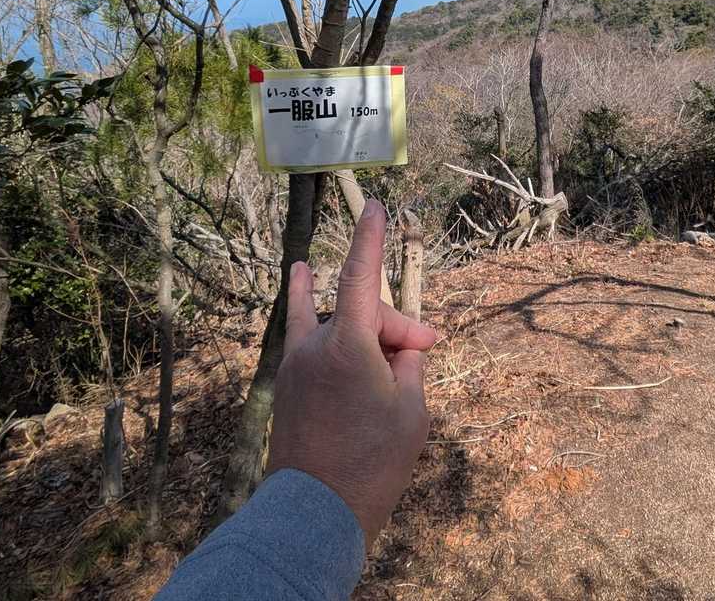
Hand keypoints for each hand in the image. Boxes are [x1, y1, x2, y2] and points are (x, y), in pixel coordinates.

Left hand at [267, 199, 436, 544]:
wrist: (316, 510)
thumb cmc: (373, 462)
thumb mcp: (411, 410)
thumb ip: (408, 365)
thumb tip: (400, 349)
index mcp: (348, 345)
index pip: (359, 275)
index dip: (368, 238)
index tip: (373, 204)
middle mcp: (314, 344)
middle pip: (363, 312)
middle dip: (397, 327)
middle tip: (426, 352)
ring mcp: (296, 362)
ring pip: (338, 325)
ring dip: (367, 333)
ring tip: (393, 355)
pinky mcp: (287, 382)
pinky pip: (304, 331)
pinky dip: (307, 301)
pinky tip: (298, 273)